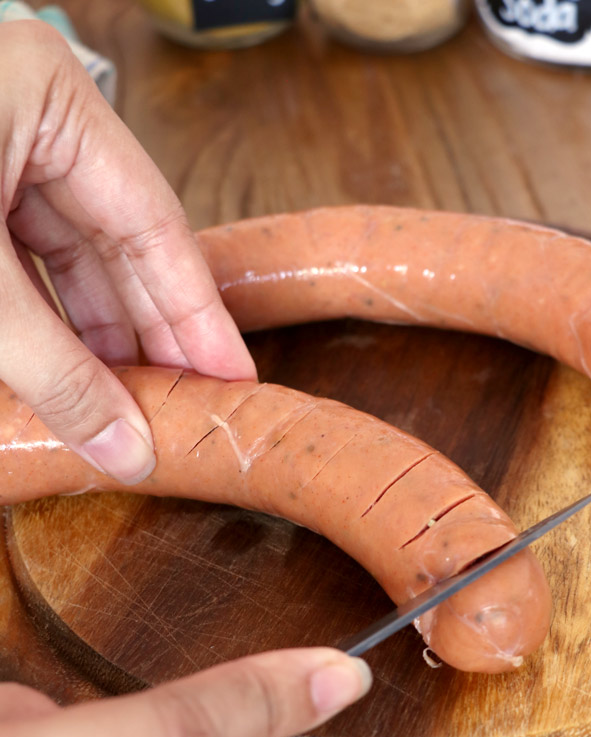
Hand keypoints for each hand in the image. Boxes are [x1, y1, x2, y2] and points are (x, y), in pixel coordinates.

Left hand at [0, 20, 255, 485]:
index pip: (155, 224)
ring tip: (137, 411)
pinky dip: (48, 330)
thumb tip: (125, 448)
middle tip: (190, 410)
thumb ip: (51, 370)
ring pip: (72, 266)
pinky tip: (76, 381)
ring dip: (99, 344)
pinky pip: (25, 272)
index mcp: (48, 102)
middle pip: (120, 248)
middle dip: (150, 337)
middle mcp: (31, 123)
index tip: (232, 376)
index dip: (198, 312)